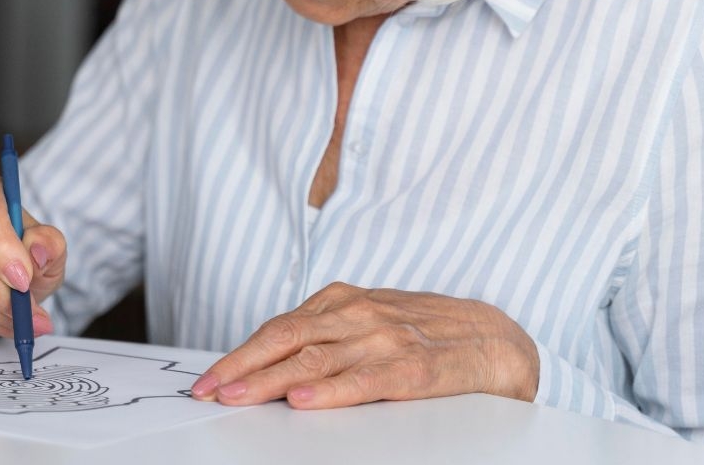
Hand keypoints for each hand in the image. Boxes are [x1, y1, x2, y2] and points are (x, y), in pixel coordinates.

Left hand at [190, 283, 538, 407]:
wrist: (495, 338)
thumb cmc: (422, 332)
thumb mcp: (365, 323)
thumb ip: (321, 337)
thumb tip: (267, 366)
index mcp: (341, 302)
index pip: (277, 328)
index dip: (239, 355)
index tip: (208, 379)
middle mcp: (358, 315)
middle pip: (286, 340)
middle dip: (242, 368)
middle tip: (210, 390)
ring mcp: (385, 339)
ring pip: (316, 360)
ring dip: (271, 381)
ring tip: (240, 397)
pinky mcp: (413, 368)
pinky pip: (365, 381)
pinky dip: (331, 390)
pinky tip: (304, 400)